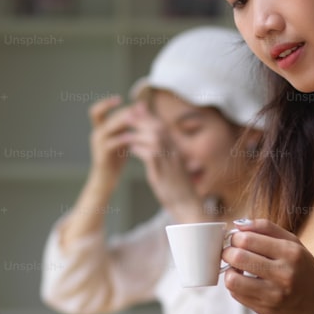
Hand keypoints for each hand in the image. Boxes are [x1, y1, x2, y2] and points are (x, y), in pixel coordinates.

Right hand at [86, 95, 134, 185]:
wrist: (106, 180)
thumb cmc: (115, 159)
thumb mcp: (122, 139)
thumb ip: (127, 126)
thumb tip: (140, 108)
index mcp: (99, 129)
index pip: (96, 110)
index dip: (106, 103)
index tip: (120, 98)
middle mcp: (96, 134)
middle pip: (105, 116)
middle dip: (122, 111)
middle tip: (138, 108)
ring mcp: (97, 145)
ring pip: (107, 127)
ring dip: (122, 121)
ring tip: (136, 118)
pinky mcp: (102, 155)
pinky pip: (112, 143)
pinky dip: (123, 138)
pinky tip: (134, 136)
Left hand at [124, 104, 203, 220]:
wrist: (187, 204)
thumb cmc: (178, 187)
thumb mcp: (172, 167)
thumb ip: (164, 154)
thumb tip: (152, 144)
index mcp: (176, 149)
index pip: (162, 126)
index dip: (149, 116)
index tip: (136, 109)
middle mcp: (174, 152)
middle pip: (158, 128)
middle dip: (142, 119)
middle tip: (127, 114)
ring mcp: (170, 162)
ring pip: (154, 138)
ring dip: (138, 133)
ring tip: (125, 131)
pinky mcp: (164, 173)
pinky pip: (151, 155)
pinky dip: (139, 150)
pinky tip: (130, 150)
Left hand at [222, 219, 313, 313]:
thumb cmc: (305, 271)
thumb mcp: (294, 244)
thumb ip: (267, 228)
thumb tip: (238, 224)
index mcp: (291, 252)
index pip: (248, 239)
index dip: (235, 238)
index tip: (237, 240)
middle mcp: (283, 273)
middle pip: (238, 256)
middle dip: (227, 252)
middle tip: (231, 253)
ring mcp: (273, 294)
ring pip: (232, 280)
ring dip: (228, 271)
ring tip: (236, 269)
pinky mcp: (265, 310)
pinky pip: (236, 295)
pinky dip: (235, 286)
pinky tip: (244, 282)